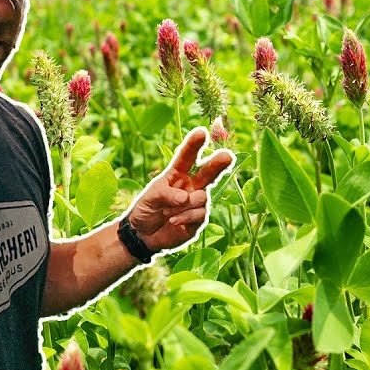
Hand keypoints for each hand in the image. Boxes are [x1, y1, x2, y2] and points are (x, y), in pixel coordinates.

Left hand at [126, 127, 233, 253]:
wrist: (143, 236)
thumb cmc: (145, 210)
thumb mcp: (149, 198)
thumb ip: (166, 194)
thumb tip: (186, 198)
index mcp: (177, 175)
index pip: (187, 157)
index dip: (194, 145)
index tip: (201, 133)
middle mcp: (190, 186)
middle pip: (208, 172)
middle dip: (218, 163)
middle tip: (227, 156)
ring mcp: (196, 203)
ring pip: (202, 197)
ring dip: (184, 205)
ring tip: (167, 213)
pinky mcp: (198, 219)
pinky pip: (200, 214)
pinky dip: (185, 217)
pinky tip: (172, 222)